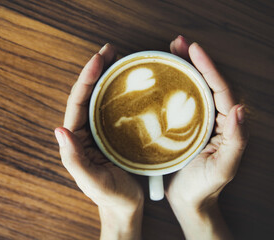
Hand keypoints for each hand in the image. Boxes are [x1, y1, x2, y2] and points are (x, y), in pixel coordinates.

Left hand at [55, 44, 143, 239]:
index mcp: (77, 139)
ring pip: (103, 98)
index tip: (98, 59)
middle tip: (110, 50)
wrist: (126, 207)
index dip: (86, 80)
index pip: (78, 103)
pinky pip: (117, 107)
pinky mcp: (117, 133)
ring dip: (109, 76)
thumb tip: (59, 129)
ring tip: (119, 57)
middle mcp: (87, 131)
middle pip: (89, 95)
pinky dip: (122, 91)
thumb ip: (73, 158)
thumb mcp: (91, 181)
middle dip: (96, 70)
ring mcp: (102, 131)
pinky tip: (130, 80)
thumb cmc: (109, 196)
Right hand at [166, 36, 248, 238]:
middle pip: (205, 82)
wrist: (188, 200)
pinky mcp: (180, 126)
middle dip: (193, 60)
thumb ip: (236, 140)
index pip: (220, 89)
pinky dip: (169, 85)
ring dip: (180, 68)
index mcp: (226, 124)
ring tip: (168, 51)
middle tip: (177, 43)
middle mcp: (213, 117)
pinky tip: (158, 77)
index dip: (208, 67)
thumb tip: (240, 108)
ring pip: (191, 88)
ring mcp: (196, 120)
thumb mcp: (223, 168)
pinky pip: (177, 101)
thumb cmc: (205, 187)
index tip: (194, 49)